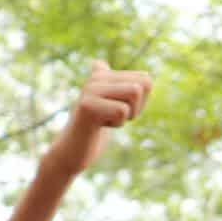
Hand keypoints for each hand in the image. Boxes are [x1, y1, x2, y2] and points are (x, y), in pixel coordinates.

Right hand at [42, 60, 151, 179]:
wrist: (74, 148)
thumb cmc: (99, 127)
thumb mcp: (119, 105)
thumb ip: (128, 87)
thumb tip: (138, 72)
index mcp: (103, 73)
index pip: (146, 80)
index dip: (142, 102)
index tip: (121, 110)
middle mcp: (96, 77)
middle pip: (143, 85)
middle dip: (137, 108)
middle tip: (115, 116)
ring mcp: (90, 89)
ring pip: (134, 92)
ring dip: (128, 114)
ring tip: (107, 119)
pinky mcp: (88, 105)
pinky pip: (122, 109)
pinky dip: (117, 123)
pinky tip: (100, 125)